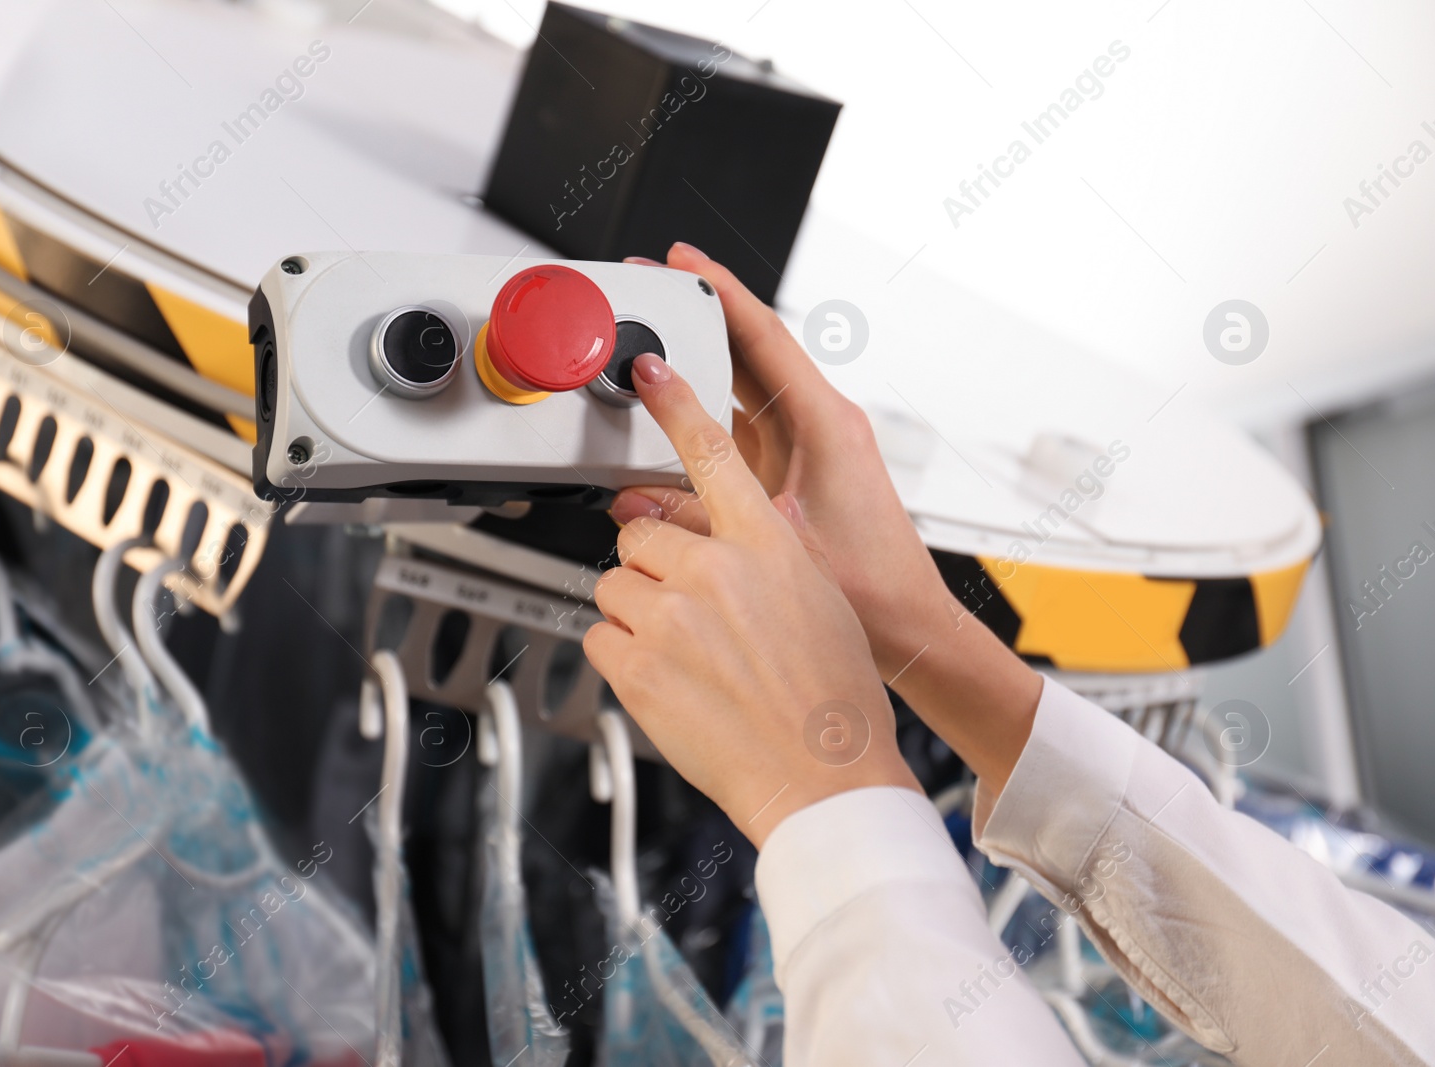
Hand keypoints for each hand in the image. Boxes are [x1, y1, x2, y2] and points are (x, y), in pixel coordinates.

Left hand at [583, 354, 920, 847]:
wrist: (825, 780)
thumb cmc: (834, 701)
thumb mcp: (817, 600)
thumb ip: (761, 557)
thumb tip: (724, 543)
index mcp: (766, 545)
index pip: (711, 454)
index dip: (676, 403)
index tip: (648, 371)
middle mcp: (714, 571)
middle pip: (641, 536)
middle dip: (656, 571)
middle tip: (694, 617)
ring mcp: (670, 618)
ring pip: (615, 587)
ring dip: (638, 615)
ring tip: (687, 657)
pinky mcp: (636, 666)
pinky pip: (601, 638)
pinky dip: (623, 658)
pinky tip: (670, 682)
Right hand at [613, 244, 1041, 799]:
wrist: (910, 627)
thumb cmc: (872, 588)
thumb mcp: (771, 544)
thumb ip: (696, 517)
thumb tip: (636, 500)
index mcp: (826, 423)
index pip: (763, 334)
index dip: (718, 290)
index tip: (682, 259)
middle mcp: (822, 425)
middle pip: (751, 350)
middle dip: (700, 317)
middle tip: (653, 290)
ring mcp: (810, 447)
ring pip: (745, 388)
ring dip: (703, 365)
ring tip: (656, 345)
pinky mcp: (799, 474)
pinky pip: (744, 429)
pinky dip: (709, 416)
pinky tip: (676, 419)